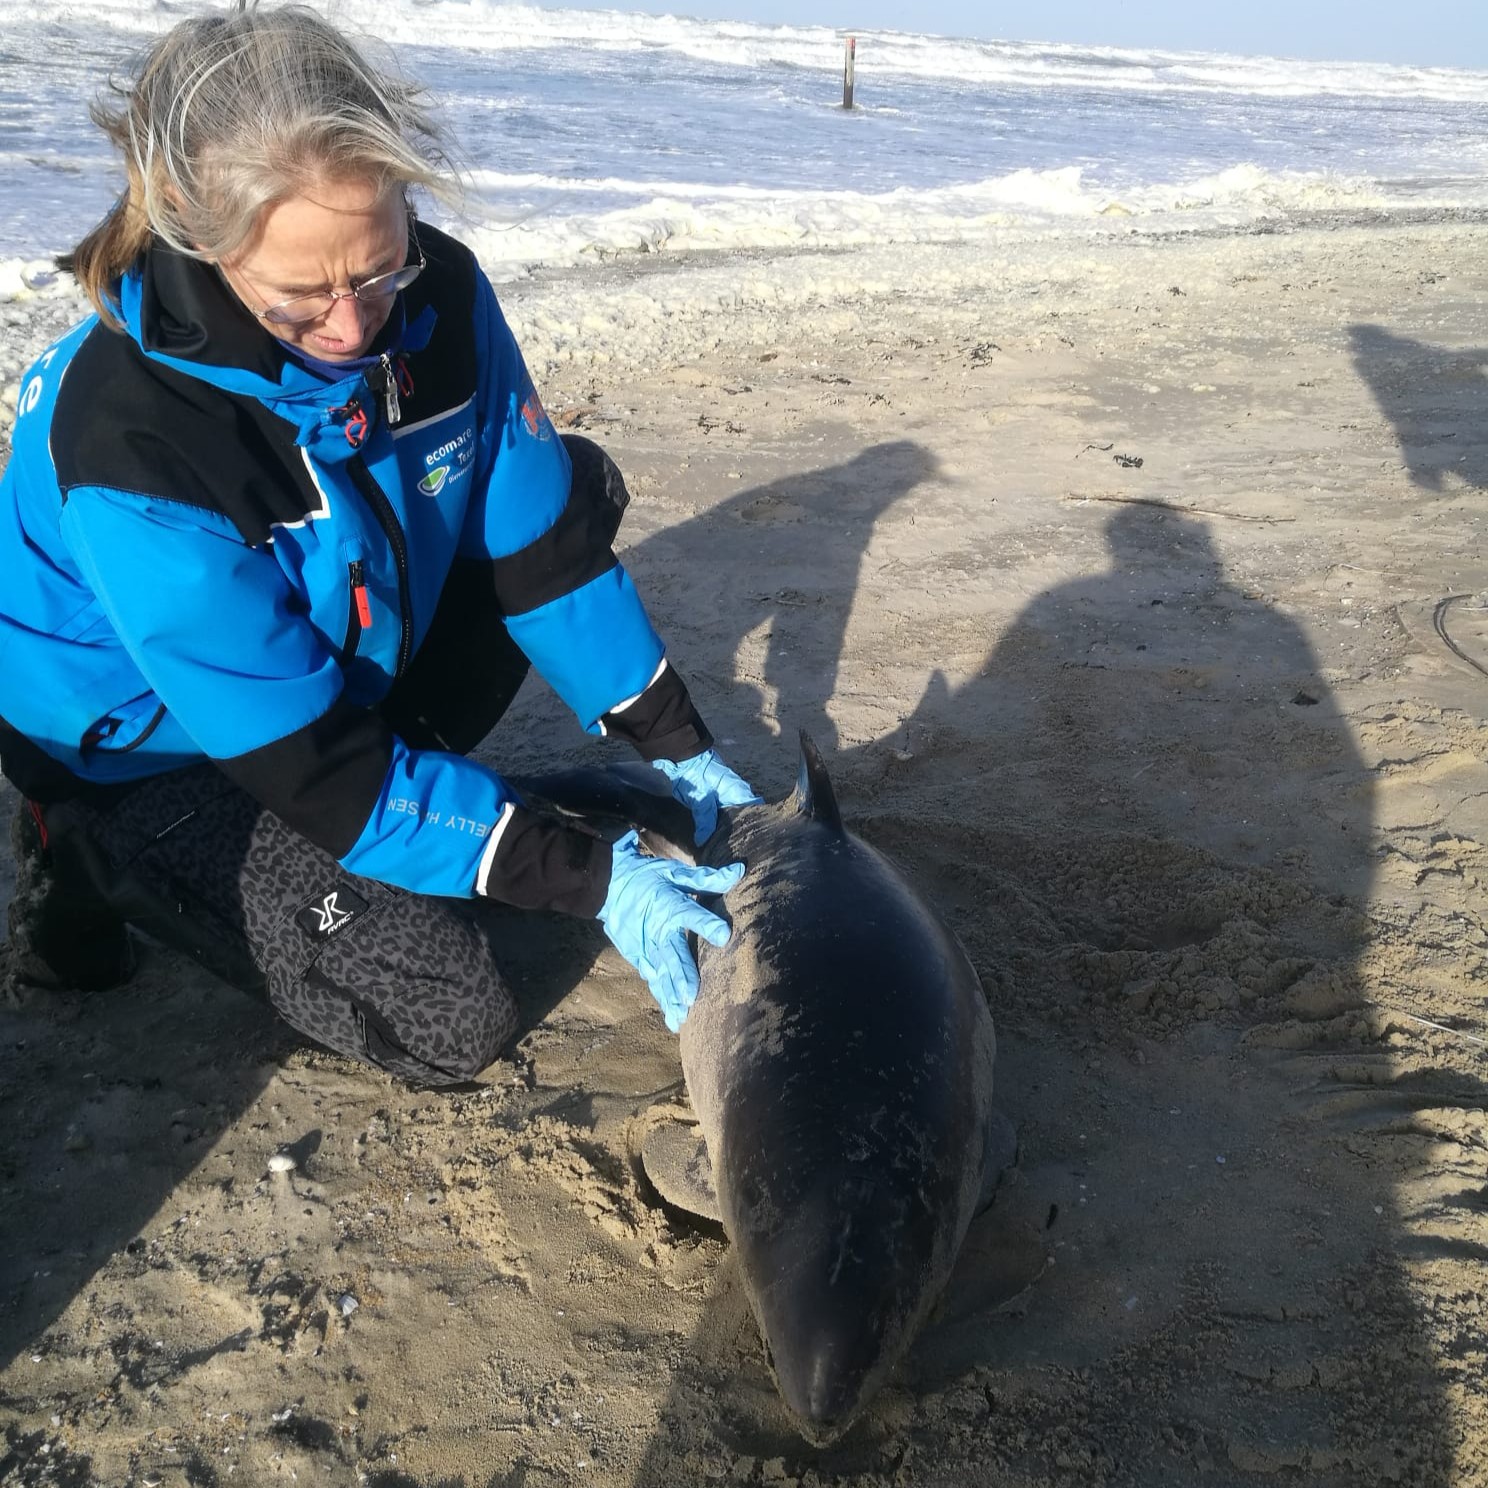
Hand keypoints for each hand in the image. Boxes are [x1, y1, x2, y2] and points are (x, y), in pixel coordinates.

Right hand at [598, 831, 744, 1030]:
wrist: (611, 886)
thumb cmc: (651, 878)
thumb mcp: (676, 872)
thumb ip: (707, 878)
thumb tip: (739, 871)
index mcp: (668, 903)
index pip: (690, 914)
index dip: (706, 924)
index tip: (724, 935)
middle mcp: (656, 928)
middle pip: (672, 954)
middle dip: (681, 976)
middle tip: (691, 997)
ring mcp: (644, 946)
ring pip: (660, 974)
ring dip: (670, 996)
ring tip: (682, 1016)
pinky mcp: (637, 957)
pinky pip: (652, 979)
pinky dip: (661, 997)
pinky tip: (671, 1016)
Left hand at [651, 748, 762, 844]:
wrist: (682, 760)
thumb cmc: (695, 774)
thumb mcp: (700, 799)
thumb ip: (704, 820)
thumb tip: (702, 841)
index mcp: (740, 792)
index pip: (757, 811)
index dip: (757, 826)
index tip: (753, 842)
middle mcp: (738, 796)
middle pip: (746, 818)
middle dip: (742, 833)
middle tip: (737, 850)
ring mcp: (728, 798)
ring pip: (734, 818)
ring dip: (730, 831)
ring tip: (728, 849)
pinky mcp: (717, 801)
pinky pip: (723, 816)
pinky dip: (721, 827)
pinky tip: (717, 840)